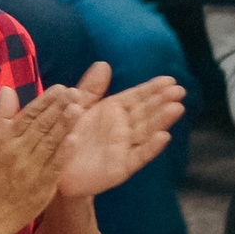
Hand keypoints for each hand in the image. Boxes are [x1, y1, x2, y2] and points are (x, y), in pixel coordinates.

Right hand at [0, 83, 74, 233]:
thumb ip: (3, 115)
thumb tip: (8, 88)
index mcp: (5, 139)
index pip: (28, 115)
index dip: (45, 101)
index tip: (60, 88)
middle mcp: (18, 152)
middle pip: (41, 126)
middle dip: (59, 108)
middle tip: (75, 92)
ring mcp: (31, 169)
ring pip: (50, 142)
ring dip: (65, 124)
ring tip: (78, 108)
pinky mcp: (42, 186)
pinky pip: (55, 165)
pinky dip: (65, 151)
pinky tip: (75, 137)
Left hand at [52, 63, 184, 199]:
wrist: (55, 169)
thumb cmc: (66, 135)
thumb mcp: (76, 106)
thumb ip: (91, 88)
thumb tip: (104, 64)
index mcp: (113, 111)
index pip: (137, 97)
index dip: (153, 89)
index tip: (170, 80)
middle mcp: (122, 128)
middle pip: (146, 113)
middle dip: (162, 101)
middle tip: (179, 91)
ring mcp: (123, 148)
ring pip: (146, 132)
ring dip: (162, 120)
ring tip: (176, 108)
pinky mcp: (120, 168)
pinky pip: (137, 156)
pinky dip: (151, 148)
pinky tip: (163, 136)